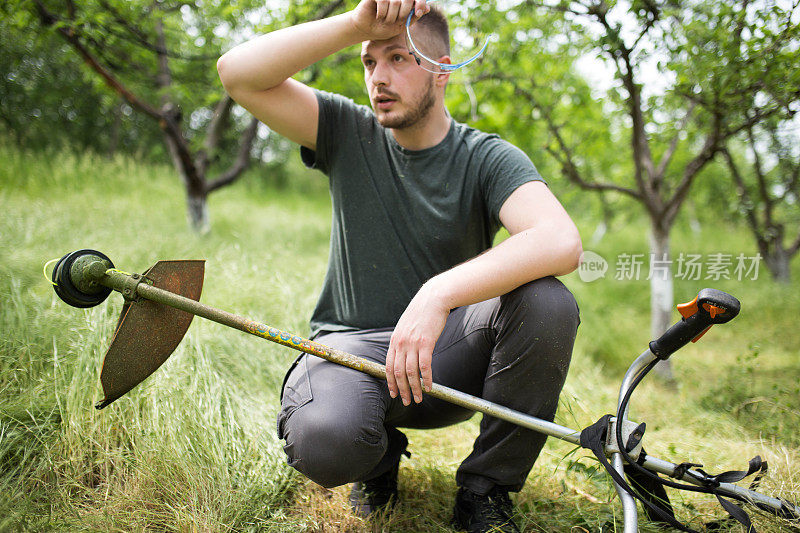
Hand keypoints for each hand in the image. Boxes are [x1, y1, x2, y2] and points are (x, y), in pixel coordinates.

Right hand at [350, 0, 429, 40]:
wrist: (366, 30)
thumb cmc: (383, 27)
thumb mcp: (401, 25)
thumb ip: (413, 16)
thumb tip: (428, 8)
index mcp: (404, 1)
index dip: (420, 3)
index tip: (418, 12)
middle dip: (403, 13)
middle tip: (396, 21)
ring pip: (396, 2)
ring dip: (391, 16)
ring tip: (385, 20)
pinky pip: (383, 1)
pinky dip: (382, 12)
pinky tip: (378, 16)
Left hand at [386, 281, 449, 405]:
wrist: (433, 298)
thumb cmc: (422, 312)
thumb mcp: (405, 326)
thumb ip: (402, 340)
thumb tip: (403, 354)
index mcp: (394, 340)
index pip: (388, 366)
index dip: (390, 382)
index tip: (394, 393)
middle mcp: (401, 343)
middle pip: (398, 372)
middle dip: (402, 389)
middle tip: (406, 401)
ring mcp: (412, 343)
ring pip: (410, 372)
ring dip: (414, 388)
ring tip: (418, 398)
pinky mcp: (426, 343)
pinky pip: (424, 366)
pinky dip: (426, 379)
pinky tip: (429, 387)